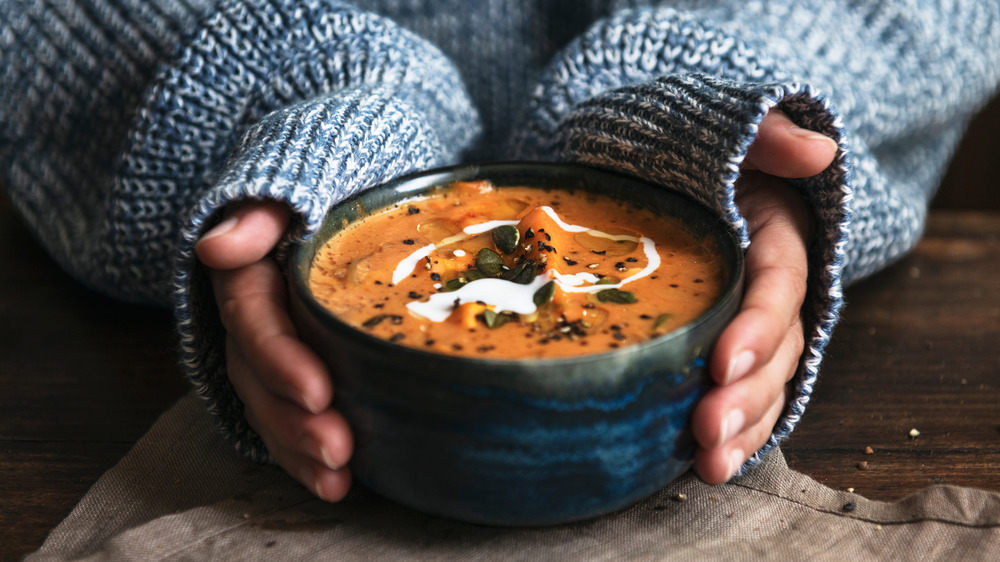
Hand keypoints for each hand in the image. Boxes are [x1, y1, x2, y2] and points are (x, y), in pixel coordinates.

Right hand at [195, 201, 352, 500]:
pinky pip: (285, 415)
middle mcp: (249, 316)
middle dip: (293, 419)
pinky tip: (335, 483)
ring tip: (337, 479)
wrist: (336, 185)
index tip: (318, 392)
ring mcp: (266, 347)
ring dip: (297, 448)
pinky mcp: (288, 368)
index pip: (253, 319)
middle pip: (257, 375)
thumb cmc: (324, 178)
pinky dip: (303, 452)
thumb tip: (218, 247)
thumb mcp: (295, 178)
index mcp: (247, 272)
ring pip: (268, 405)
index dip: (280, 359)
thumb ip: (260, 212)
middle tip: (338, 448)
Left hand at [691, 110, 837, 482]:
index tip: (722, 364)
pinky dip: (732, 432)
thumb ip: (766, 136)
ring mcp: (751, 323)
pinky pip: (740, 394)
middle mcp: (772, 288)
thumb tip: (817, 151)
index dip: (756, 328)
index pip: (776, 287)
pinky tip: (704, 465)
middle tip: (706, 432)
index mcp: (776, 237)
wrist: (665, 169)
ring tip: (707, 465)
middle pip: (775, 350)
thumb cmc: (695, 151)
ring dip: (741, 428)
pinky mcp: (725, 347)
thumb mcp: (728, 131)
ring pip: (763, 384)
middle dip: (745, 396)